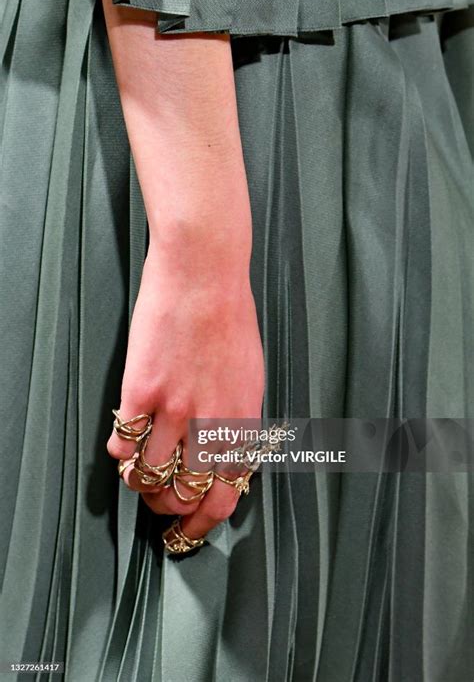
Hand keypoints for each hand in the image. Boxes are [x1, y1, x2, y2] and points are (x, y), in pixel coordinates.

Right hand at [107, 244, 264, 540]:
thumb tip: (221, 455)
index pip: (225, 497)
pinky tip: (125, 440)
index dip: (203, 523)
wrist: (204, 275)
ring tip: (138, 473)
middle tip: (160, 507)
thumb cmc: (231, 319)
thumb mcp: (251, 376)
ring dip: (139, 484)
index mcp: (243, 423)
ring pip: (146, 477)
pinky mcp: (142, 392)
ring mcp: (175, 410)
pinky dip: (120, 450)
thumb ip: (237, 421)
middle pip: (183, 496)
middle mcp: (211, 425)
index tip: (189, 530)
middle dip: (168, 512)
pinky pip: (123, 443)